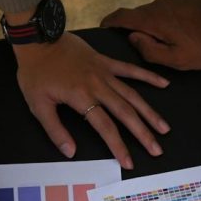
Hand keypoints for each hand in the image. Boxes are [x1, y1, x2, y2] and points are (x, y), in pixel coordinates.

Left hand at [13, 33, 169, 168]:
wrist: (37, 37)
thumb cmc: (35, 72)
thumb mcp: (38, 104)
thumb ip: (55, 130)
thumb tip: (70, 152)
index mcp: (82, 98)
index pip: (105, 127)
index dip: (118, 146)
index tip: (129, 163)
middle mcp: (98, 86)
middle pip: (126, 113)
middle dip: (143, 133)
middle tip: (156, 150)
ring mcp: (105, 72)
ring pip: (133, 95)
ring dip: (150, 113)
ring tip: (164, 129)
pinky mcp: (106, 62)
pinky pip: (130, 69)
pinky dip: (148, 76)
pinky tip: (164, 84)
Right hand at [101, 0, 200, 70]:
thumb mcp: (178, 59)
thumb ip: (151, 52)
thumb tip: (133, 40)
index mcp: (153, 21)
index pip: (122, 17)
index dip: (110, 22)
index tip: (103, 28)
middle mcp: (159, 6)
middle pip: (138, 18)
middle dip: (135, 32)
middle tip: (139, 51)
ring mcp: (172, 0)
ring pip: (155, 16)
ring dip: (154, 30)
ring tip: (164, 47)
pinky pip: (168, 13)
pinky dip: (167, 25)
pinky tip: (179, 37)